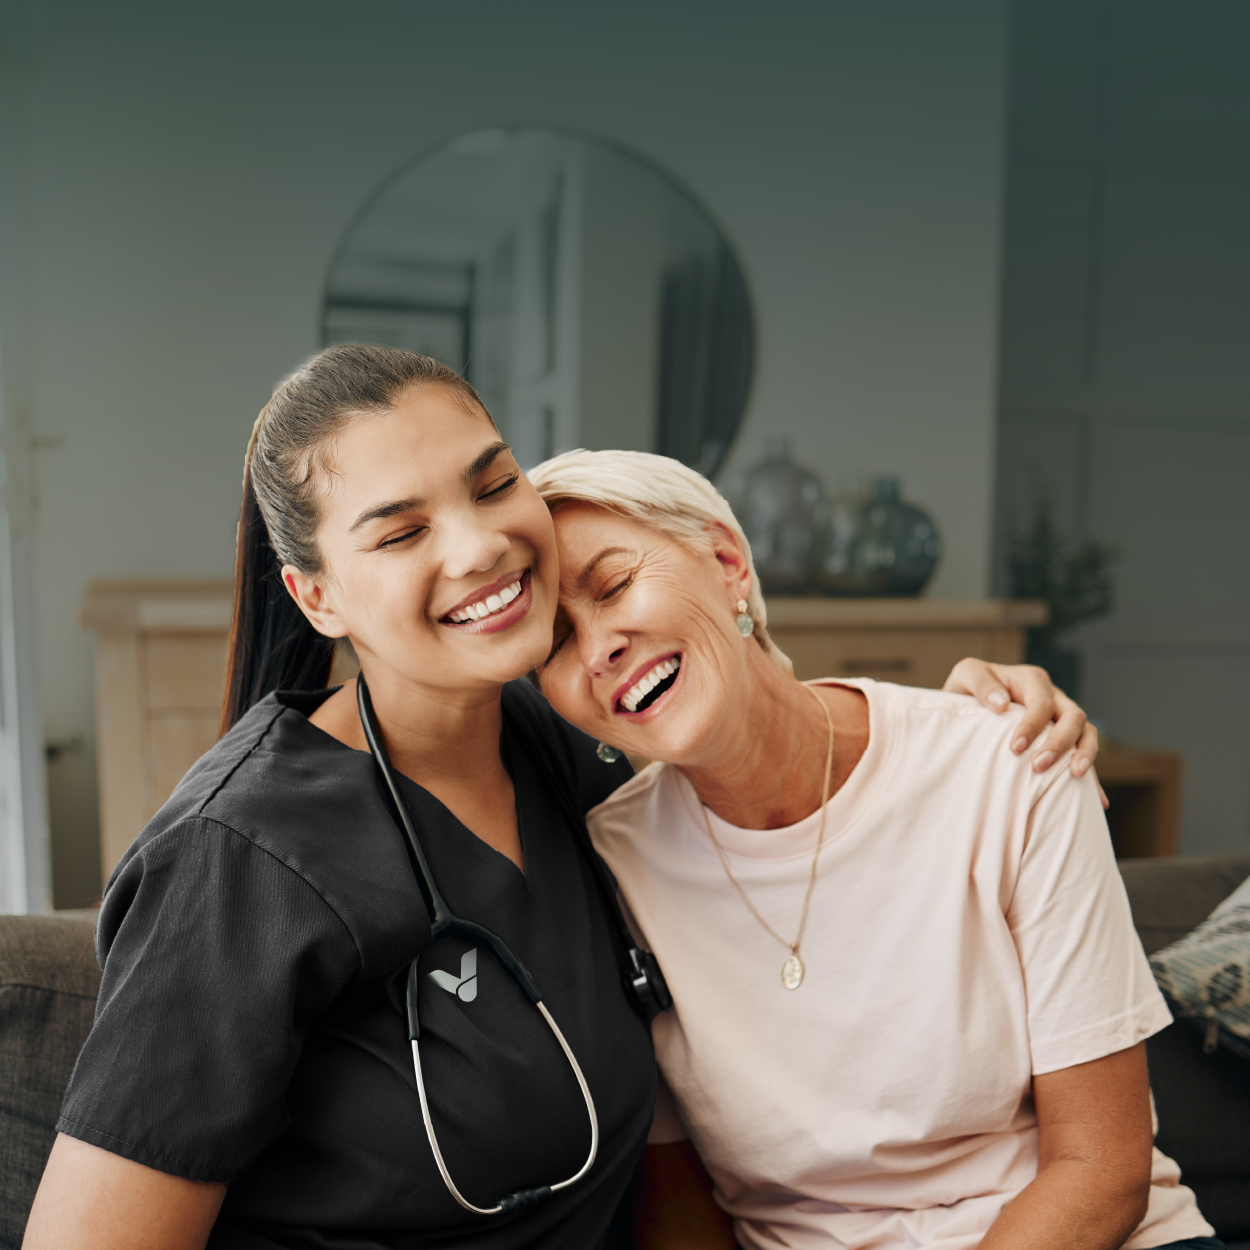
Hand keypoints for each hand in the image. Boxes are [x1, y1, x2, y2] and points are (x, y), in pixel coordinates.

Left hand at [941, 660, 1106, 807]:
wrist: (970, 703)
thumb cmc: (968, 688)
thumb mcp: (966, 675)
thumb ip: (980, 684)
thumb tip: (1001, 703)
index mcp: (1032, 680)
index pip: (1041, 702)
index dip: (1031, 725)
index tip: (1014, 748)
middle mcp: (1054, 697)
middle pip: (1073, 716)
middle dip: (1059, 742)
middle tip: (1038, 766)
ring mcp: (1062, 718)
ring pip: (1087, 732)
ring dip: (1084, 753)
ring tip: (1075, 776)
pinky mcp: (1064, 739)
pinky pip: (1084, 754)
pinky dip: (1093, 777)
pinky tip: (1097, 800)